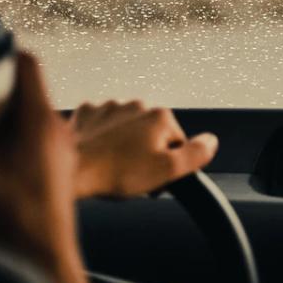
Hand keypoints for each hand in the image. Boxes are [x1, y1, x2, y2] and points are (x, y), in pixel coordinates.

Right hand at [0, 52, 97, 282]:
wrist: (47, 262)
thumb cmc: (13, 221)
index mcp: (41, 119)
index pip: (30, 63)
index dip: (1, 52)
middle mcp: (56, 128)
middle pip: (27, 87)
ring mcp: (60, 149)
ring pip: (31, 112)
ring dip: (1, 109)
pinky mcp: (56, 168)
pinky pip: (34, 135)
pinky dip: (9, 131)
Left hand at [72, 101, 217, 197]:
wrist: (70, 170)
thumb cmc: (117, 173)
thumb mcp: (167, 170)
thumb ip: (196, 154)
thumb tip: (212, 141)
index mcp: (161, 116)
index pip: (178, 143)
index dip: (168, 165)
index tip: (152, 179)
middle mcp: (138, 104)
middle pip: (153, 134)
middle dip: (146, 152)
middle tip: (131, 175)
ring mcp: (110, 106)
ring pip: (127, 128)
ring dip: (124, 144)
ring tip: (112, 167)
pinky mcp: (87, 113)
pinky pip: (102, 125)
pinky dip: (102, 138)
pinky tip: (97, 153)